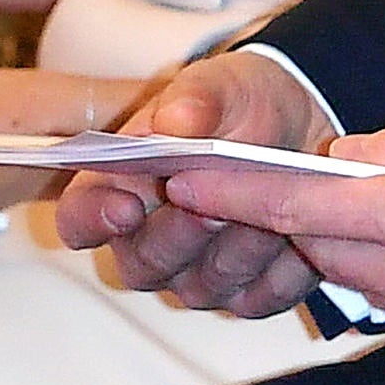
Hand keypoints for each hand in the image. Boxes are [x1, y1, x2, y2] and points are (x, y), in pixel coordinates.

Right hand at [55, 50, 332, 315]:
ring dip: (239, 249)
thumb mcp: (221, 86)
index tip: (125, 206)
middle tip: (213, 207)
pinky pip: (259, 298)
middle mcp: (149, 242)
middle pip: (144, 265)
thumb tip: (175, 121)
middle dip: (180, 235)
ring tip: (272, 210)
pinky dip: (283, 269)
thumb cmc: (241, 107)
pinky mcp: (247, 294)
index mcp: (120, 187)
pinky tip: (301, 233)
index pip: (81, 218)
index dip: (94, 219)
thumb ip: (195, 100)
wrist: (303, 122)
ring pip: (204, 286)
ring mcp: (196, 275)